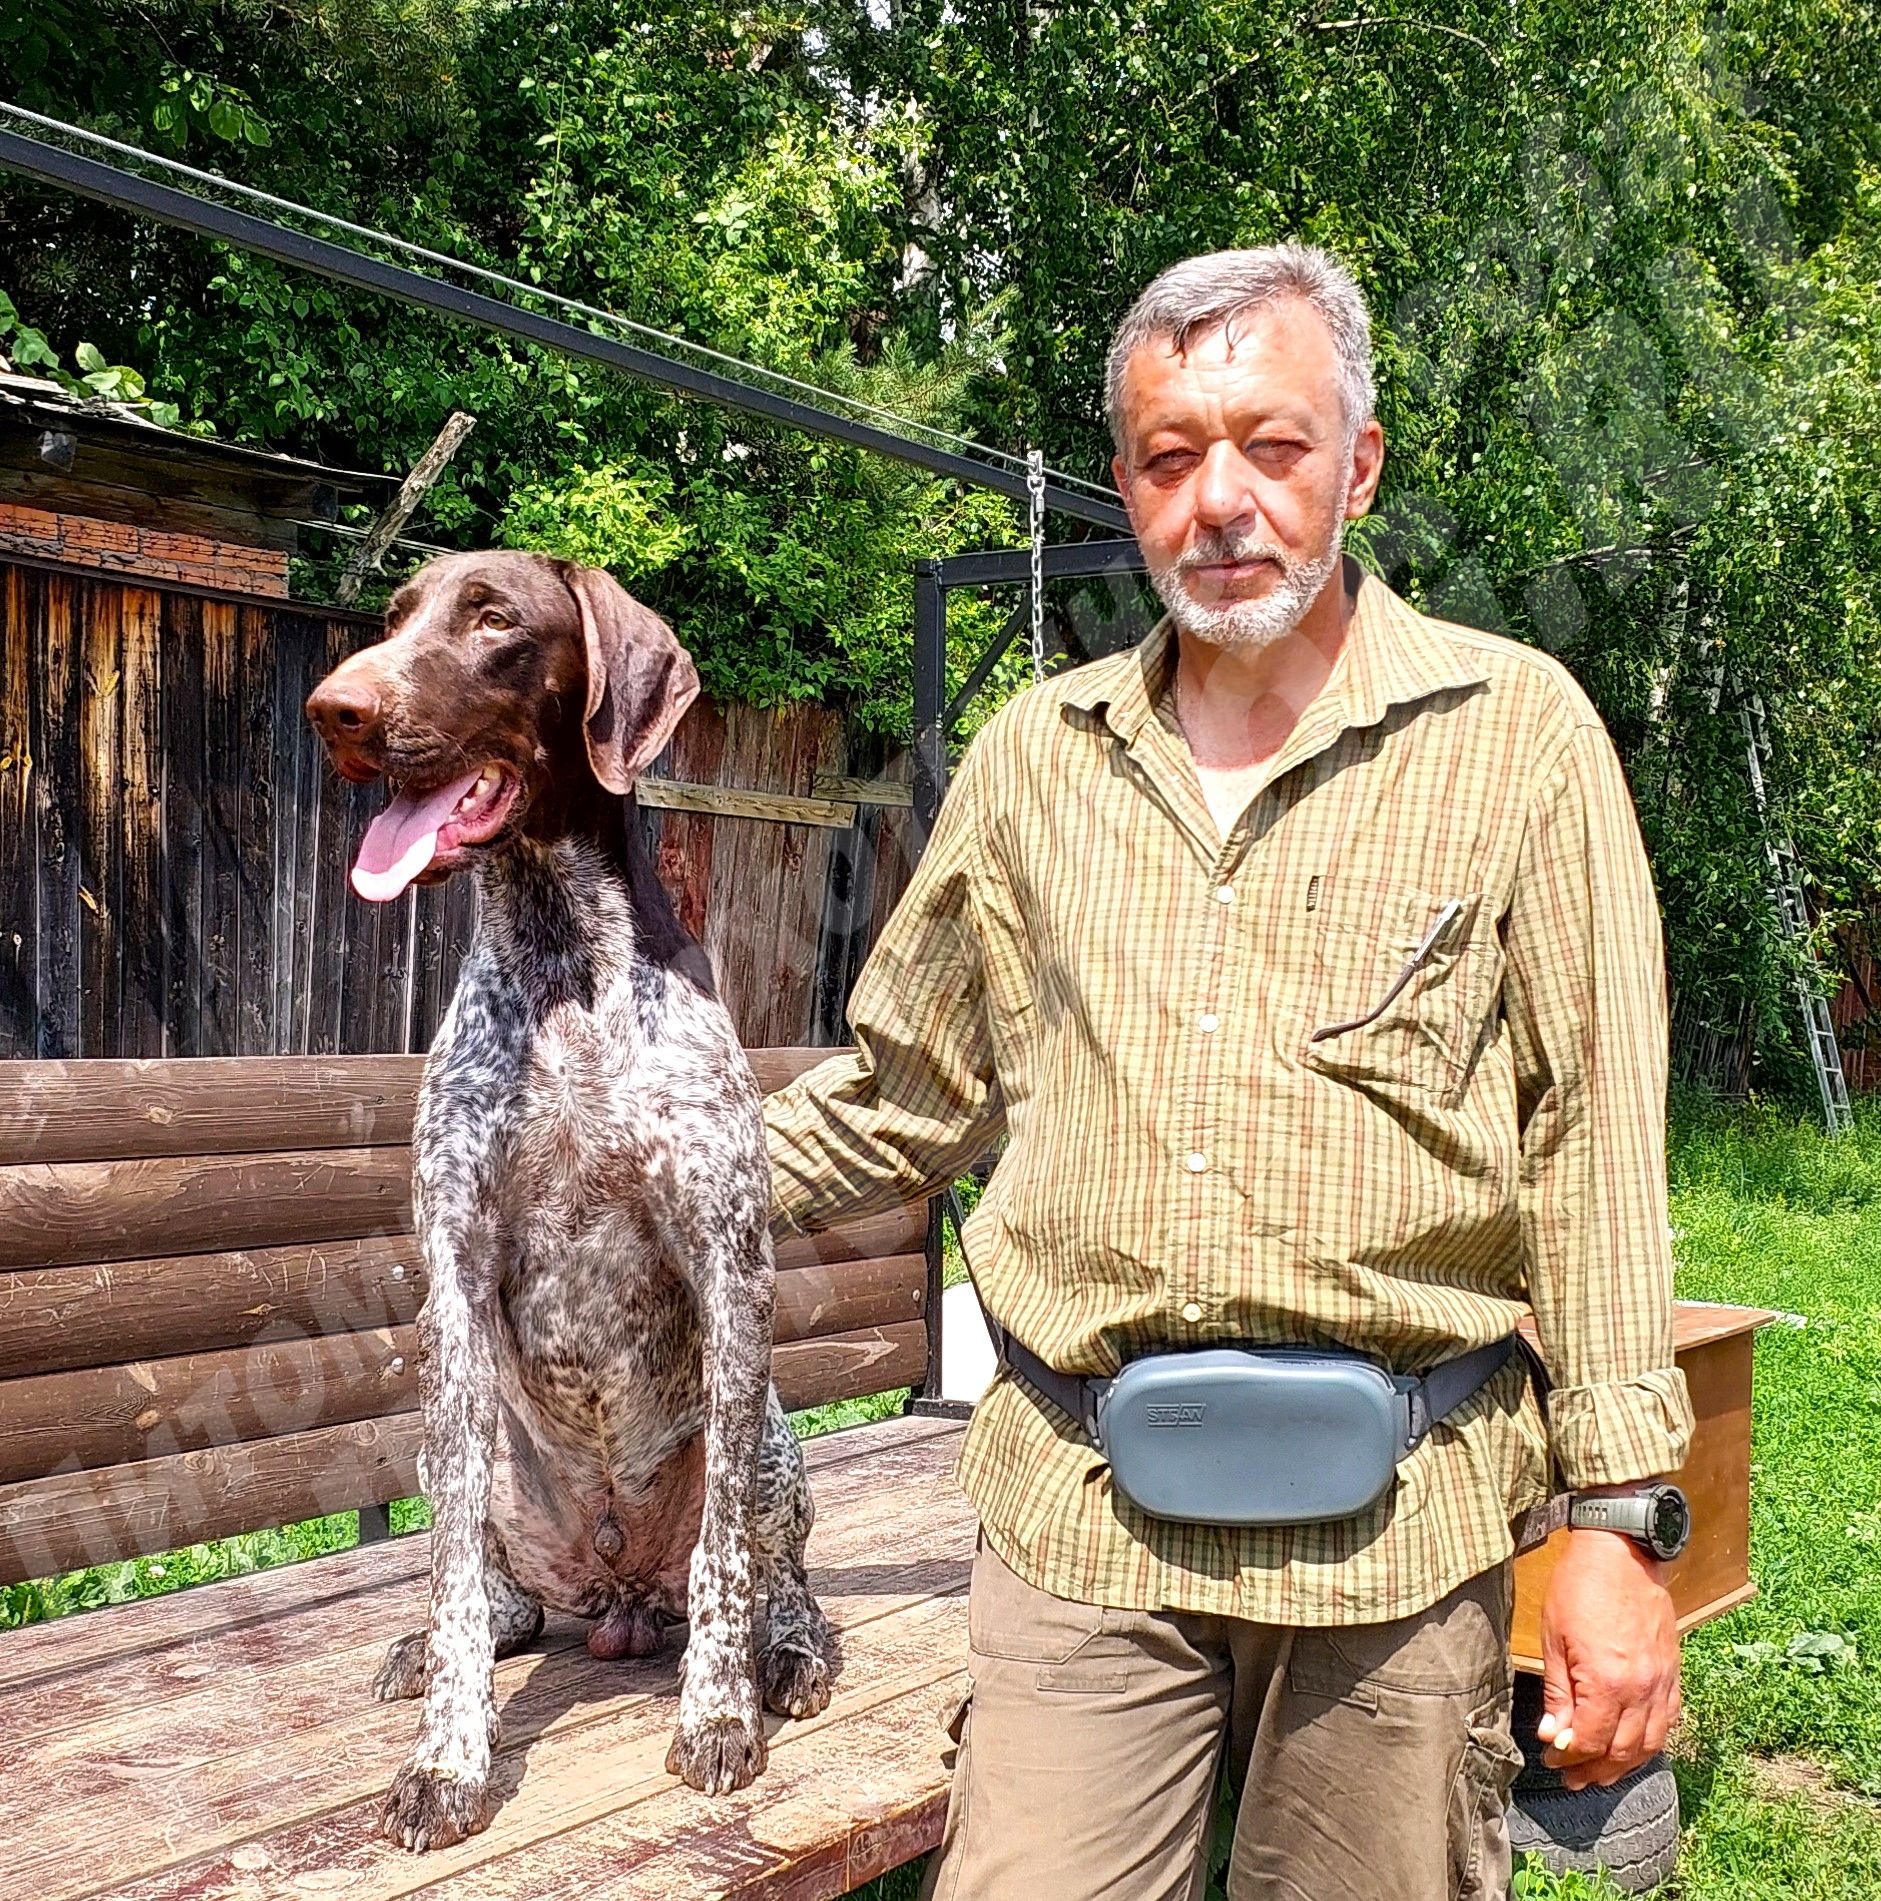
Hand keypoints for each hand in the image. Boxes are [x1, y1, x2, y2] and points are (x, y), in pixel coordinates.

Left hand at [1537, 1529, 1680, 1789]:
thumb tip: (1553, 1734)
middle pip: (1622, 1750)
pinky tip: (1632, 1746)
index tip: (1552, 1758)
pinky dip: (1649, 1742)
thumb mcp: (1554, 1636)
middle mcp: (1641, 1690)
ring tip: (1600, 1772)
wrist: (1622, 1552)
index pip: (1592, 1740)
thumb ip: (1558, 1691)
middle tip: (1572, 1777)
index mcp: (1607, 1682)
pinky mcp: (1673, 1673)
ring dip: (1624, 1765)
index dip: (1570, 1756)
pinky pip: (1667, 1722)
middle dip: (1595, 1770)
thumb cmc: (1579, 1587)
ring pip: (1649, 1744)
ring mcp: (1662, 1683)